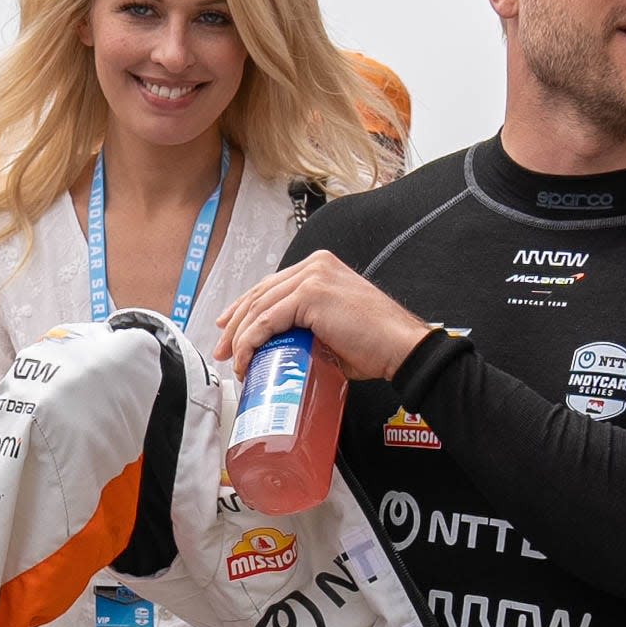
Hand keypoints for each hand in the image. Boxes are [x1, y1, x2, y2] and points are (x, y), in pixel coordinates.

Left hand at [215, 250, 429, 380]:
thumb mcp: (333, 328)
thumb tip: (281, 346)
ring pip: (259, 306)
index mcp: (320, 268)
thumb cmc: (376, 345)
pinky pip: (267, 320)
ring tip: (234, 360)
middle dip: (235, 323)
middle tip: (224, 349)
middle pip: (260, 293)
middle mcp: (314, 265)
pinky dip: (251, 341)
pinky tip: (246, 358)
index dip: (245, 308)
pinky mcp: (310, 294)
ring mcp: (312, 276)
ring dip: (240, 337)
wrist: (401, 347)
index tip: (229, 327)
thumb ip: (306, 327)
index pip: (271, 286)